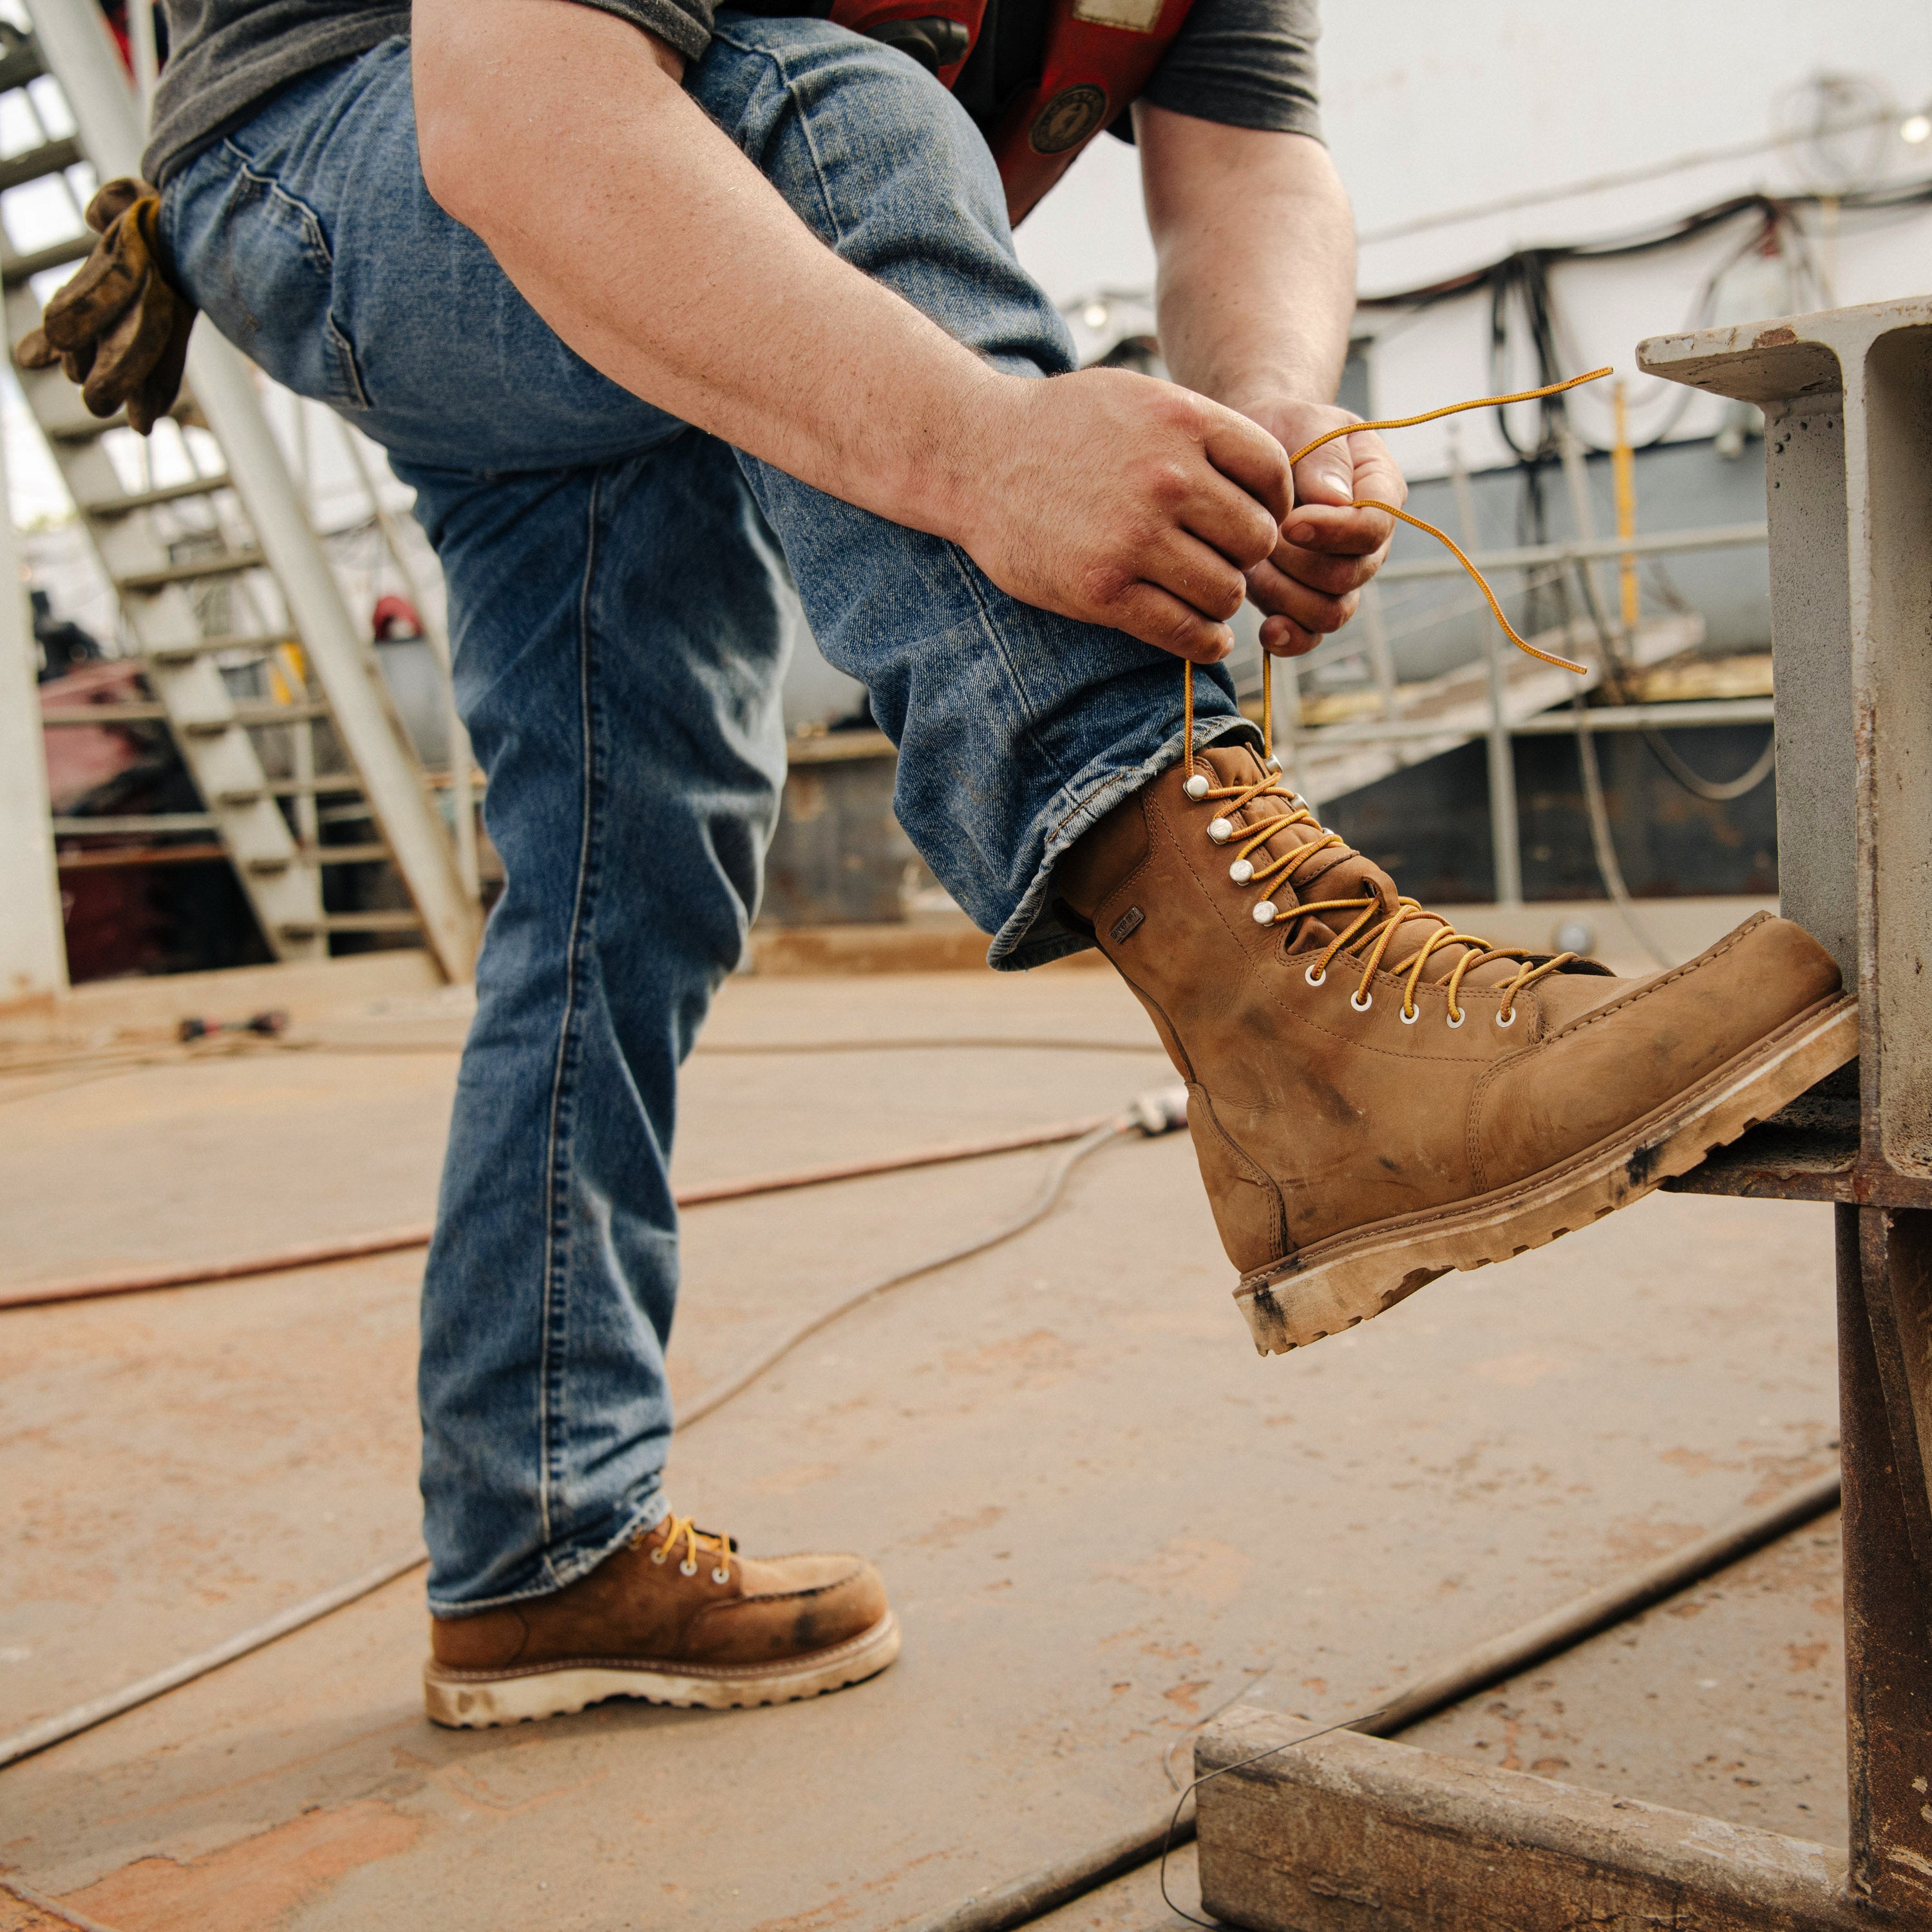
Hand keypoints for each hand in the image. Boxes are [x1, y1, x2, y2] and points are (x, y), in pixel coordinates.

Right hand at [952, 367, 1292, 663]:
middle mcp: (1166, 477)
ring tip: (1203, 595)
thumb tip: (1267, 486)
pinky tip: (1203, 636)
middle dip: (1247, 556)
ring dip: (1223, 601)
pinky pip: (1185, 630)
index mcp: (1182, 421)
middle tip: (1222, 561)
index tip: (1254, 519)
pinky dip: (1205, 642)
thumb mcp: (1137, 397)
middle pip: (1257, 538)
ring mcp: (1134, 537)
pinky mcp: (1103, 590)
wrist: (975, 457)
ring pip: (1228, 590)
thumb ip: (1200, 432)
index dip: (1273, 504)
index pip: (1272, 474)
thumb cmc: (1060, 427)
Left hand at [1237, 399, 1405, 656]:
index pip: (1374, 529)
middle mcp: (1368, 541)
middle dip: (1299, 563)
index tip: (1290, 521)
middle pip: (1349, 577)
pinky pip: (1311, 635)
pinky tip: (1266, 630)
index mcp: (1380, 491)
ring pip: (1329, 612)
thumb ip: (1324, 458)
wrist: (1255, 447)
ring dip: (1285, 596)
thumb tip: (1334, 502)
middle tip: (1260, 537)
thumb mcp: (1306, 421)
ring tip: (1251, 564)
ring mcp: (1339, 574)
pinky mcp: (1307, 598)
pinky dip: (1291, 639)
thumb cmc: (1284, 428)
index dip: (1334, 533)